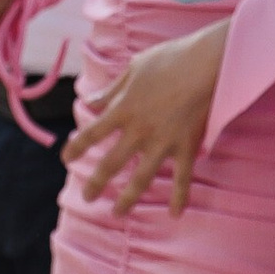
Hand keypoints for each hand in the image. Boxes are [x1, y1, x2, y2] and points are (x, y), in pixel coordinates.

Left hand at [63, 22, 229, 215]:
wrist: (209, 62)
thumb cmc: (171, 59)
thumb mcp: (134, 69)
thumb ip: (111, 91)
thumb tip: (89, 103)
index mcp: (123, 108)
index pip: (91, 133)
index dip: (76, 147)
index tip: (65, 159)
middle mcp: (139, 130)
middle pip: (112, 163)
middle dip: (97, 183)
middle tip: (87, 198)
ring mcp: (164, 141)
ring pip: (142, 177)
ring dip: (128, 198)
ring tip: (118, 213)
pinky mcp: (187, 145)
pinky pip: (183, 177)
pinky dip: (180, 197)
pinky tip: (176, 215)